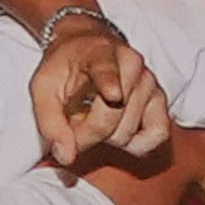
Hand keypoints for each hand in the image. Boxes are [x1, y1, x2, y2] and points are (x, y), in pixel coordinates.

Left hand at [27, 9, 173, 168]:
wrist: (85, 48)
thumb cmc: (63, 68)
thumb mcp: (42, 89)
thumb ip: (50, 123)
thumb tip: (66, 156)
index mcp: (100, 55)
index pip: (107, 71)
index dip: (110, 85)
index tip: (113, 95)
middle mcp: (132, 65)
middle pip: (111, 117)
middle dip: (86, 133)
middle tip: (73, 121)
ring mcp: (150, 83)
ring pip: (128, 132)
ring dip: (105, 136)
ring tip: (94, 116)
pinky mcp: (161, 101)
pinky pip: (156, 135)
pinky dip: (135, 143)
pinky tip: (117, 129)